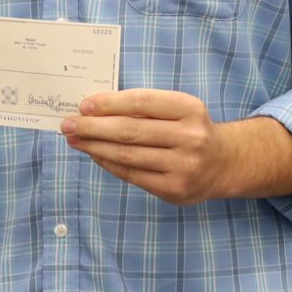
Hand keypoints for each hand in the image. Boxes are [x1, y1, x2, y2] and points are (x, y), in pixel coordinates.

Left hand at [62, 90, 230, 205]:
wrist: (223, 164)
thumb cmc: (191, 129)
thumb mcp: (179, 109)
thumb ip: (145, 108)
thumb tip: (95, 109)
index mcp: (190, 109)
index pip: (141, 102)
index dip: (110, 103)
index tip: (84, 105)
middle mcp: (190, 138)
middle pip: (130, 131)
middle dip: (93, 126)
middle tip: (68, 124)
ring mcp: (183, 167)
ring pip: (127, 155)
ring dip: (95, 147)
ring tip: (75, 140)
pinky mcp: (173, 190)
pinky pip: (131, 175)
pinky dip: (108, 163)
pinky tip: (94, 154)